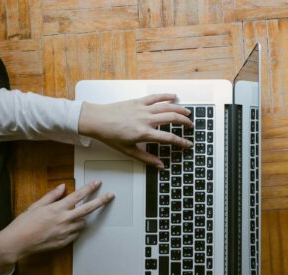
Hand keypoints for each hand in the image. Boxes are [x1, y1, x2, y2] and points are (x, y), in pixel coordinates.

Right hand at [0, 181, 113, 274]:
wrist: (18, 242)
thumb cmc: (24, 223)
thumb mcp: (36, 206)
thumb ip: (52, 196)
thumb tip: (63, 187)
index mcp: (57, 209)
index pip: (78, 196)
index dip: (89, 188)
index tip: (98, 183)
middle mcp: (64, 220)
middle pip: (88, 209)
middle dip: (101, 201)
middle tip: (110, 196)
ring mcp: (66, 232)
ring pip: (82, 223)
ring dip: (80, 218)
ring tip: (68, 218)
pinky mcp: (65, 242)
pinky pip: (75, 234)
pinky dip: (73, 229)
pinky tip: (63, 229)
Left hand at [78, 94, 193, 168]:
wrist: (96, 120)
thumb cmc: (110, 136)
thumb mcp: (129, 151)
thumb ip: (147, 158)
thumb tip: (160, 166)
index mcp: (144, 133)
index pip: (169, 138)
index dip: (181, 142)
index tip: (188, 144)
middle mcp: (146, 119)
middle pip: (172, 118)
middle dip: (185, 122)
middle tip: (191, 126)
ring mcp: (143, 109)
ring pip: (167, 106)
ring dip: (179, 109)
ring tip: (187, 112)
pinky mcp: (138, 101)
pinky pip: (155, 97)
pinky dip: (166, 96)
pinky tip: (174, 96)